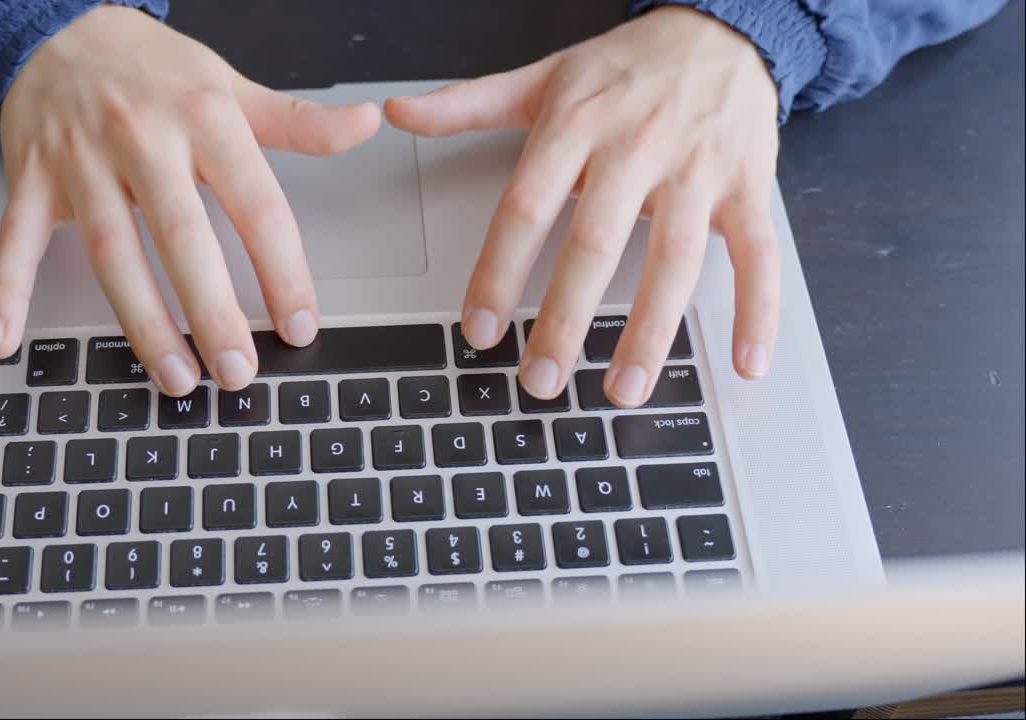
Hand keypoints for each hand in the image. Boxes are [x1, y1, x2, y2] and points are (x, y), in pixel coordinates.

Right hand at [0, 5, 380, 393]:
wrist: (58, 25)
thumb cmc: (152, 70)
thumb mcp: (230, 86)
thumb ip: (298, 121)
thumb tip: (366, 124)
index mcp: (204, 118)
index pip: (256, 203)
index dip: (282, 269)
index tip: (300, 323)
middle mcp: (144, 139)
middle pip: (182, 235)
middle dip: (212, 310)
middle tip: (238, 370)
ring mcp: (82, 161)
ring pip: (112, 249)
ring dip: (141, 319)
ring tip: (173, 376)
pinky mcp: (30, 179)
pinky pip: (15, 240)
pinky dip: (3, 291)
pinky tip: (4, 340)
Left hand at [386, 6, 779, 405]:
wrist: (722, 27)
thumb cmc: (626, 65)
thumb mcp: (543, 77)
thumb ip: (468, 103)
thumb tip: (398, 112)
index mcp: (576, 125)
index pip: (526, 207)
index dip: (498, 272)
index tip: (480, 329)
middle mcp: (637, 148)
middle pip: (595, 244)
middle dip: (565, 320)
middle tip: (542, 379)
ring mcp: (697, 170)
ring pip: (674, 259)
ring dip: (649, 331)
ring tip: (622, 387)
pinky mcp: (748, 186)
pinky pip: (758, 254)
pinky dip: (759, 311)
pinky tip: (744, 363)